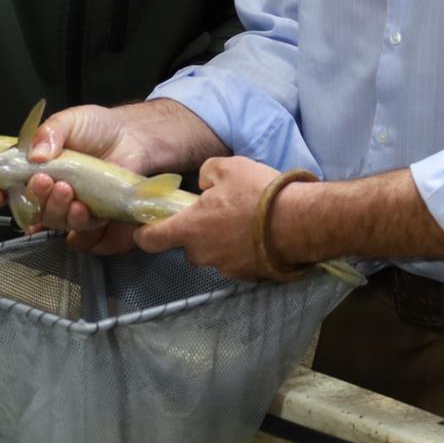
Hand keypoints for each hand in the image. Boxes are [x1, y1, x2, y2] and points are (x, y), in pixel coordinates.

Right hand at [0, 100, 220, 255]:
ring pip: (52, 220)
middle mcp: (46, 192)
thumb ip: (49, 132)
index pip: (1, 188)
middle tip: (43, 182)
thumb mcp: (70, 120)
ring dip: (55, 209)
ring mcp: (68, 206)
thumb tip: (34, 155)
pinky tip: (82, 207)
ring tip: (67, 189)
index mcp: (30, 169)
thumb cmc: (98, 127)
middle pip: (26, 209)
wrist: (134, 136)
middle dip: (31, 199)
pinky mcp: (92, 216)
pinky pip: (80, 229)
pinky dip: (78, 221)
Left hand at [133, 155, 290, 279]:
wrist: (299, 222)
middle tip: (215, 213)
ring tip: (244, 222)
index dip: (145, 233)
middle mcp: (202, 254)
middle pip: (187, 246)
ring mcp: (225, 268)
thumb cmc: (257, 194)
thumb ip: (205, 175)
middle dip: (196, 232)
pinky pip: (235, 260)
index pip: (151, 240)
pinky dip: (241, 249)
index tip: (147, 226)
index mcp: (189, 229)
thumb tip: (204, 187)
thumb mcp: (227, 167)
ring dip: (220, 241)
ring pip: (213, 254)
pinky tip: (259, 235)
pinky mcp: (248, 275)